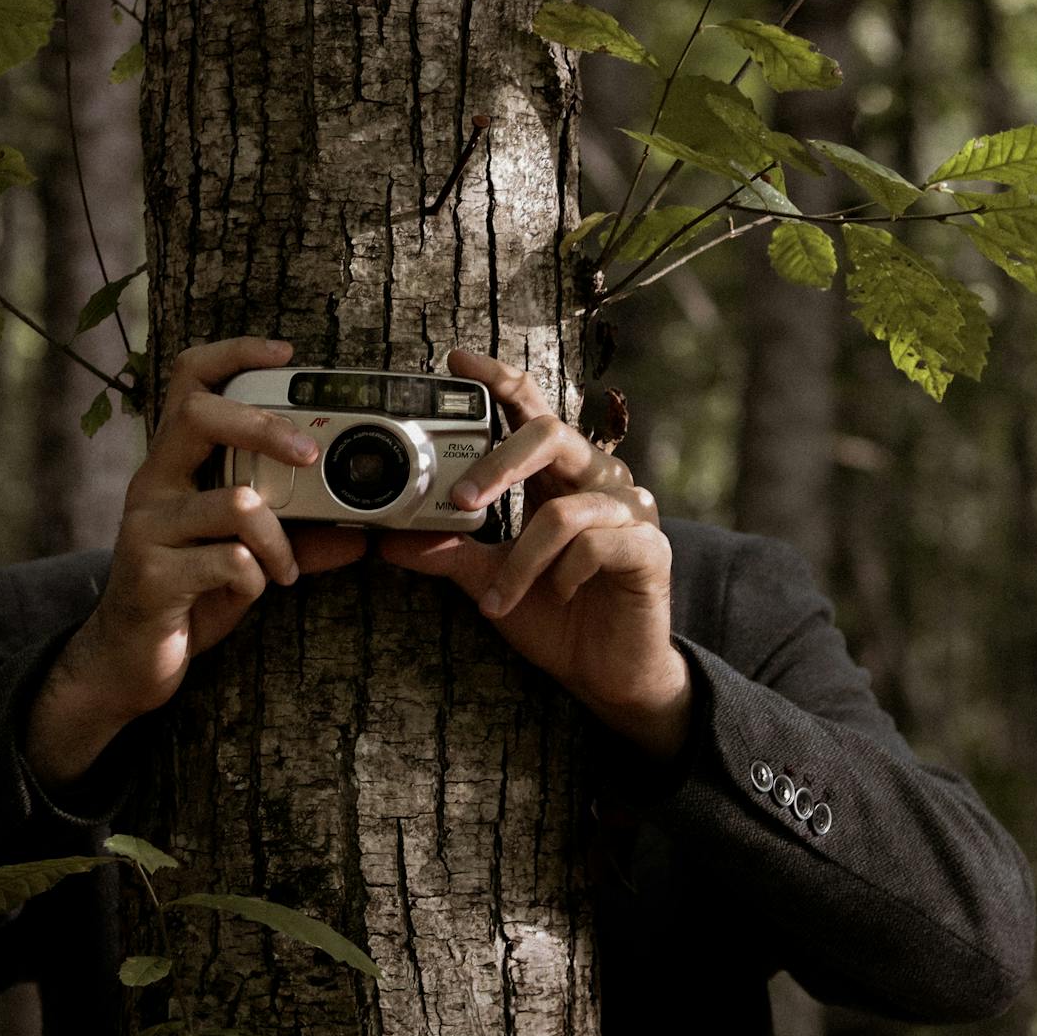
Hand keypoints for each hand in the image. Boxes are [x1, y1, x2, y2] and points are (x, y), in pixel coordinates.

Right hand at [27, 337, 368, 786]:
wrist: (127, 661)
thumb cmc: (187, 595)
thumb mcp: (247, 557)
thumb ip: (297, 537)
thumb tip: (360, 534)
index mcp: (172, 465)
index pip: (186, 380)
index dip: (233, 353)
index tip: (285, 352)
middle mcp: (152, 484)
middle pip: (200, 416)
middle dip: (265, 427)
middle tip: (310, 454)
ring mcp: (147, 528)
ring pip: (234, 502)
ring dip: (279, 539)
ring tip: (284, 568)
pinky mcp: (152, 575)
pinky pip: (230, 561)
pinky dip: (259, 576)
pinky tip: (253, 592)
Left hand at [378, 348, 688, 758]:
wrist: (607, 673)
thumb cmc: (553, 616)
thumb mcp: (489, 580)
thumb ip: (447, 554)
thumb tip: (387, 538)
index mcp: (557, 475)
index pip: (530, 410)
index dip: (498, 380)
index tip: (456, 362)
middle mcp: (597, 479)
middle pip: (552, 434)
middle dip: (500, 464)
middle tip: (461, 501)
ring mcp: (629, 510)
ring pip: (564, 511)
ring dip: (521, 562)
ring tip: (497, 599)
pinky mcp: (650, 547)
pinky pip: (594, 545)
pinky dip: (560, 576)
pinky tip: (557, 597)